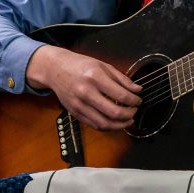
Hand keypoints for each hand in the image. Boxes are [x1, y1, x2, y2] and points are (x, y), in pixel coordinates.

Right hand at [25, 45, 140, 130]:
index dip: (134, 101)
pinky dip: (108, 126)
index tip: (138, 100)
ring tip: (128, 119)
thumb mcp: (104, 66)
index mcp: (95, 77)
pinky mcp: (74, 113)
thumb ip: (122, 79)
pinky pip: (94, 125)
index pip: (121, 95)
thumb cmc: (80, 65)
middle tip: (134, 110)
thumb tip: (137, 90)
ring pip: (104, 123)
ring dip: (120, 125)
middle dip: (129, 114)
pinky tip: (115, 122)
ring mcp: (79, 104)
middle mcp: (86, 92)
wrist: (55, 69)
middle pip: (114, 112)